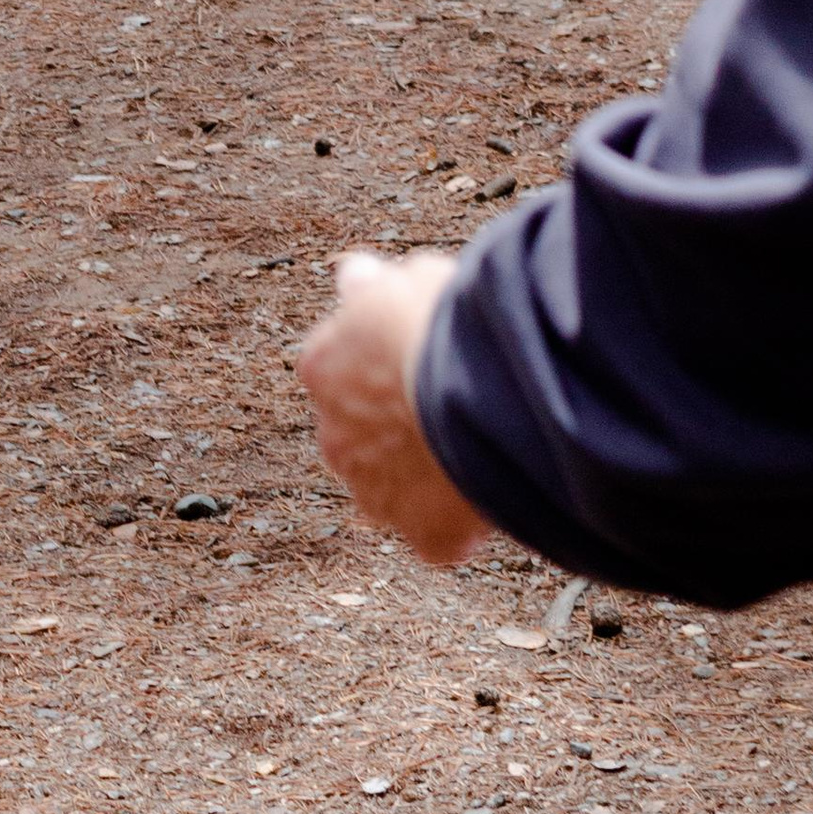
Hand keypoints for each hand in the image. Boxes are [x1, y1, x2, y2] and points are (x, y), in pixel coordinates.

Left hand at [296, 250, 487, 566]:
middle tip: (454, 403)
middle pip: (365, 438)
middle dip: (399, 427)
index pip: (342, 373)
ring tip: (478, 445)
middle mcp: (335, 439)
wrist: (483, 383)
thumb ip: (374, 287)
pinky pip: (441, 535)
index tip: (423, 358)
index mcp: (322, 369)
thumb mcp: (406, 278)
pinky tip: (491, 489)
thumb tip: (353, 277)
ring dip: (427, 475)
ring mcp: (378, 495)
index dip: (387, 366)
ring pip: (398, 491)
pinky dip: (462, 521)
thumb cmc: (444, 319)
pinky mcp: (426, 536)